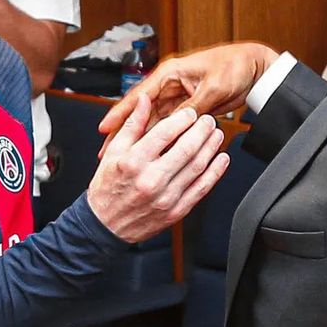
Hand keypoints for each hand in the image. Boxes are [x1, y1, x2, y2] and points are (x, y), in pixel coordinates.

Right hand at [88, 95, 228, 242]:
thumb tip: (144, 101)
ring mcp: (165, 197)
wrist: (105, 225)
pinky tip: (221, 160)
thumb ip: (132, 124)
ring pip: (197, 167)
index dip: (182, 119)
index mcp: (134, 162)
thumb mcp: (113, 152)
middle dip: (202, 130)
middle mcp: (150, 180)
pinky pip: (201, 189)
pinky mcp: (175, 211)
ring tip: (217, 134)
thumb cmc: (107, 188)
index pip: (164, 133)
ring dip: (211, 148)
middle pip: (186, 149)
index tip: (190, 113)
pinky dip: (215, 172)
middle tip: (208, 120)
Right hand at [99, 43, 278, 145]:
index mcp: (170, 73)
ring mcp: (178, 98)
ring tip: (125, 156)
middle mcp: (170, 85)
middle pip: (141, 112)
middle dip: (124, 131)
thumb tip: (176, 125)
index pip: (139, 96)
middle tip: (107, 149)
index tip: (105, 127)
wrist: (255, 67)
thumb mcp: (212, 88)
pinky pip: (170, 127)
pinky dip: (162, 139)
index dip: (121, 113)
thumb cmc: (234, 66)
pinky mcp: (188, 109)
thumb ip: (192, 107)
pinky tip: (153, 152)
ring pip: (153, 122)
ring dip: (140, 139)